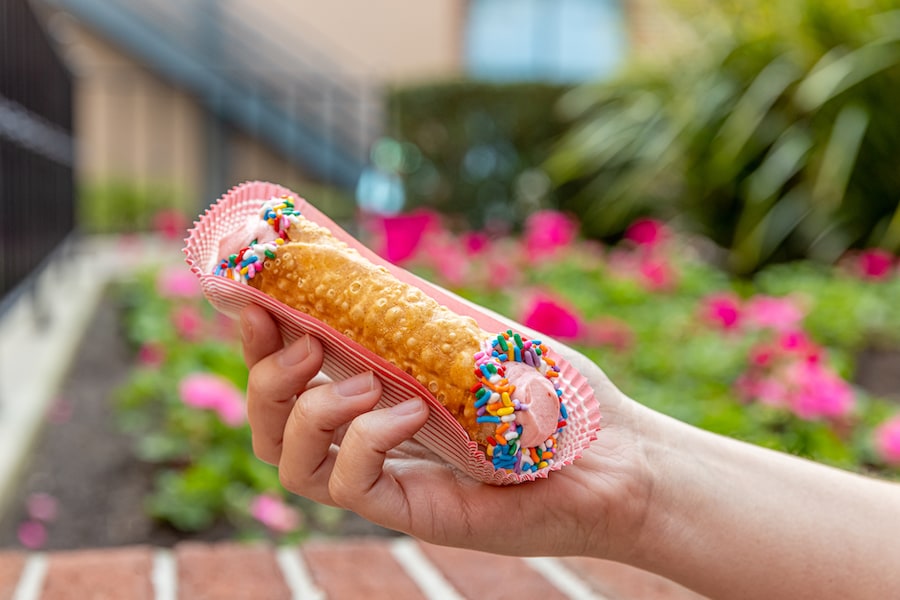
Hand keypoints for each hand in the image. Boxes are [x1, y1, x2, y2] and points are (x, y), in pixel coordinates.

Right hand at [240, 304, 654, 559]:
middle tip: (299, 341)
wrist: (617, 454)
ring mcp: (389, 479)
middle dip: (262, 376)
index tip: (247, 293)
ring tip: (361, 382)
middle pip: (270, 422)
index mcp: (377, 390)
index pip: (292, 371)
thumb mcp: (473, 334)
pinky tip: (408, 411)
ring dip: (303, 410)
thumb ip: (415, 313)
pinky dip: (365, 440)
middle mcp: (371, 437)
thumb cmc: (554, 392)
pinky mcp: (412, 512)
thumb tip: (354, 271)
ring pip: (289, 461)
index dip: (257, 336)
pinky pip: (348, 486)